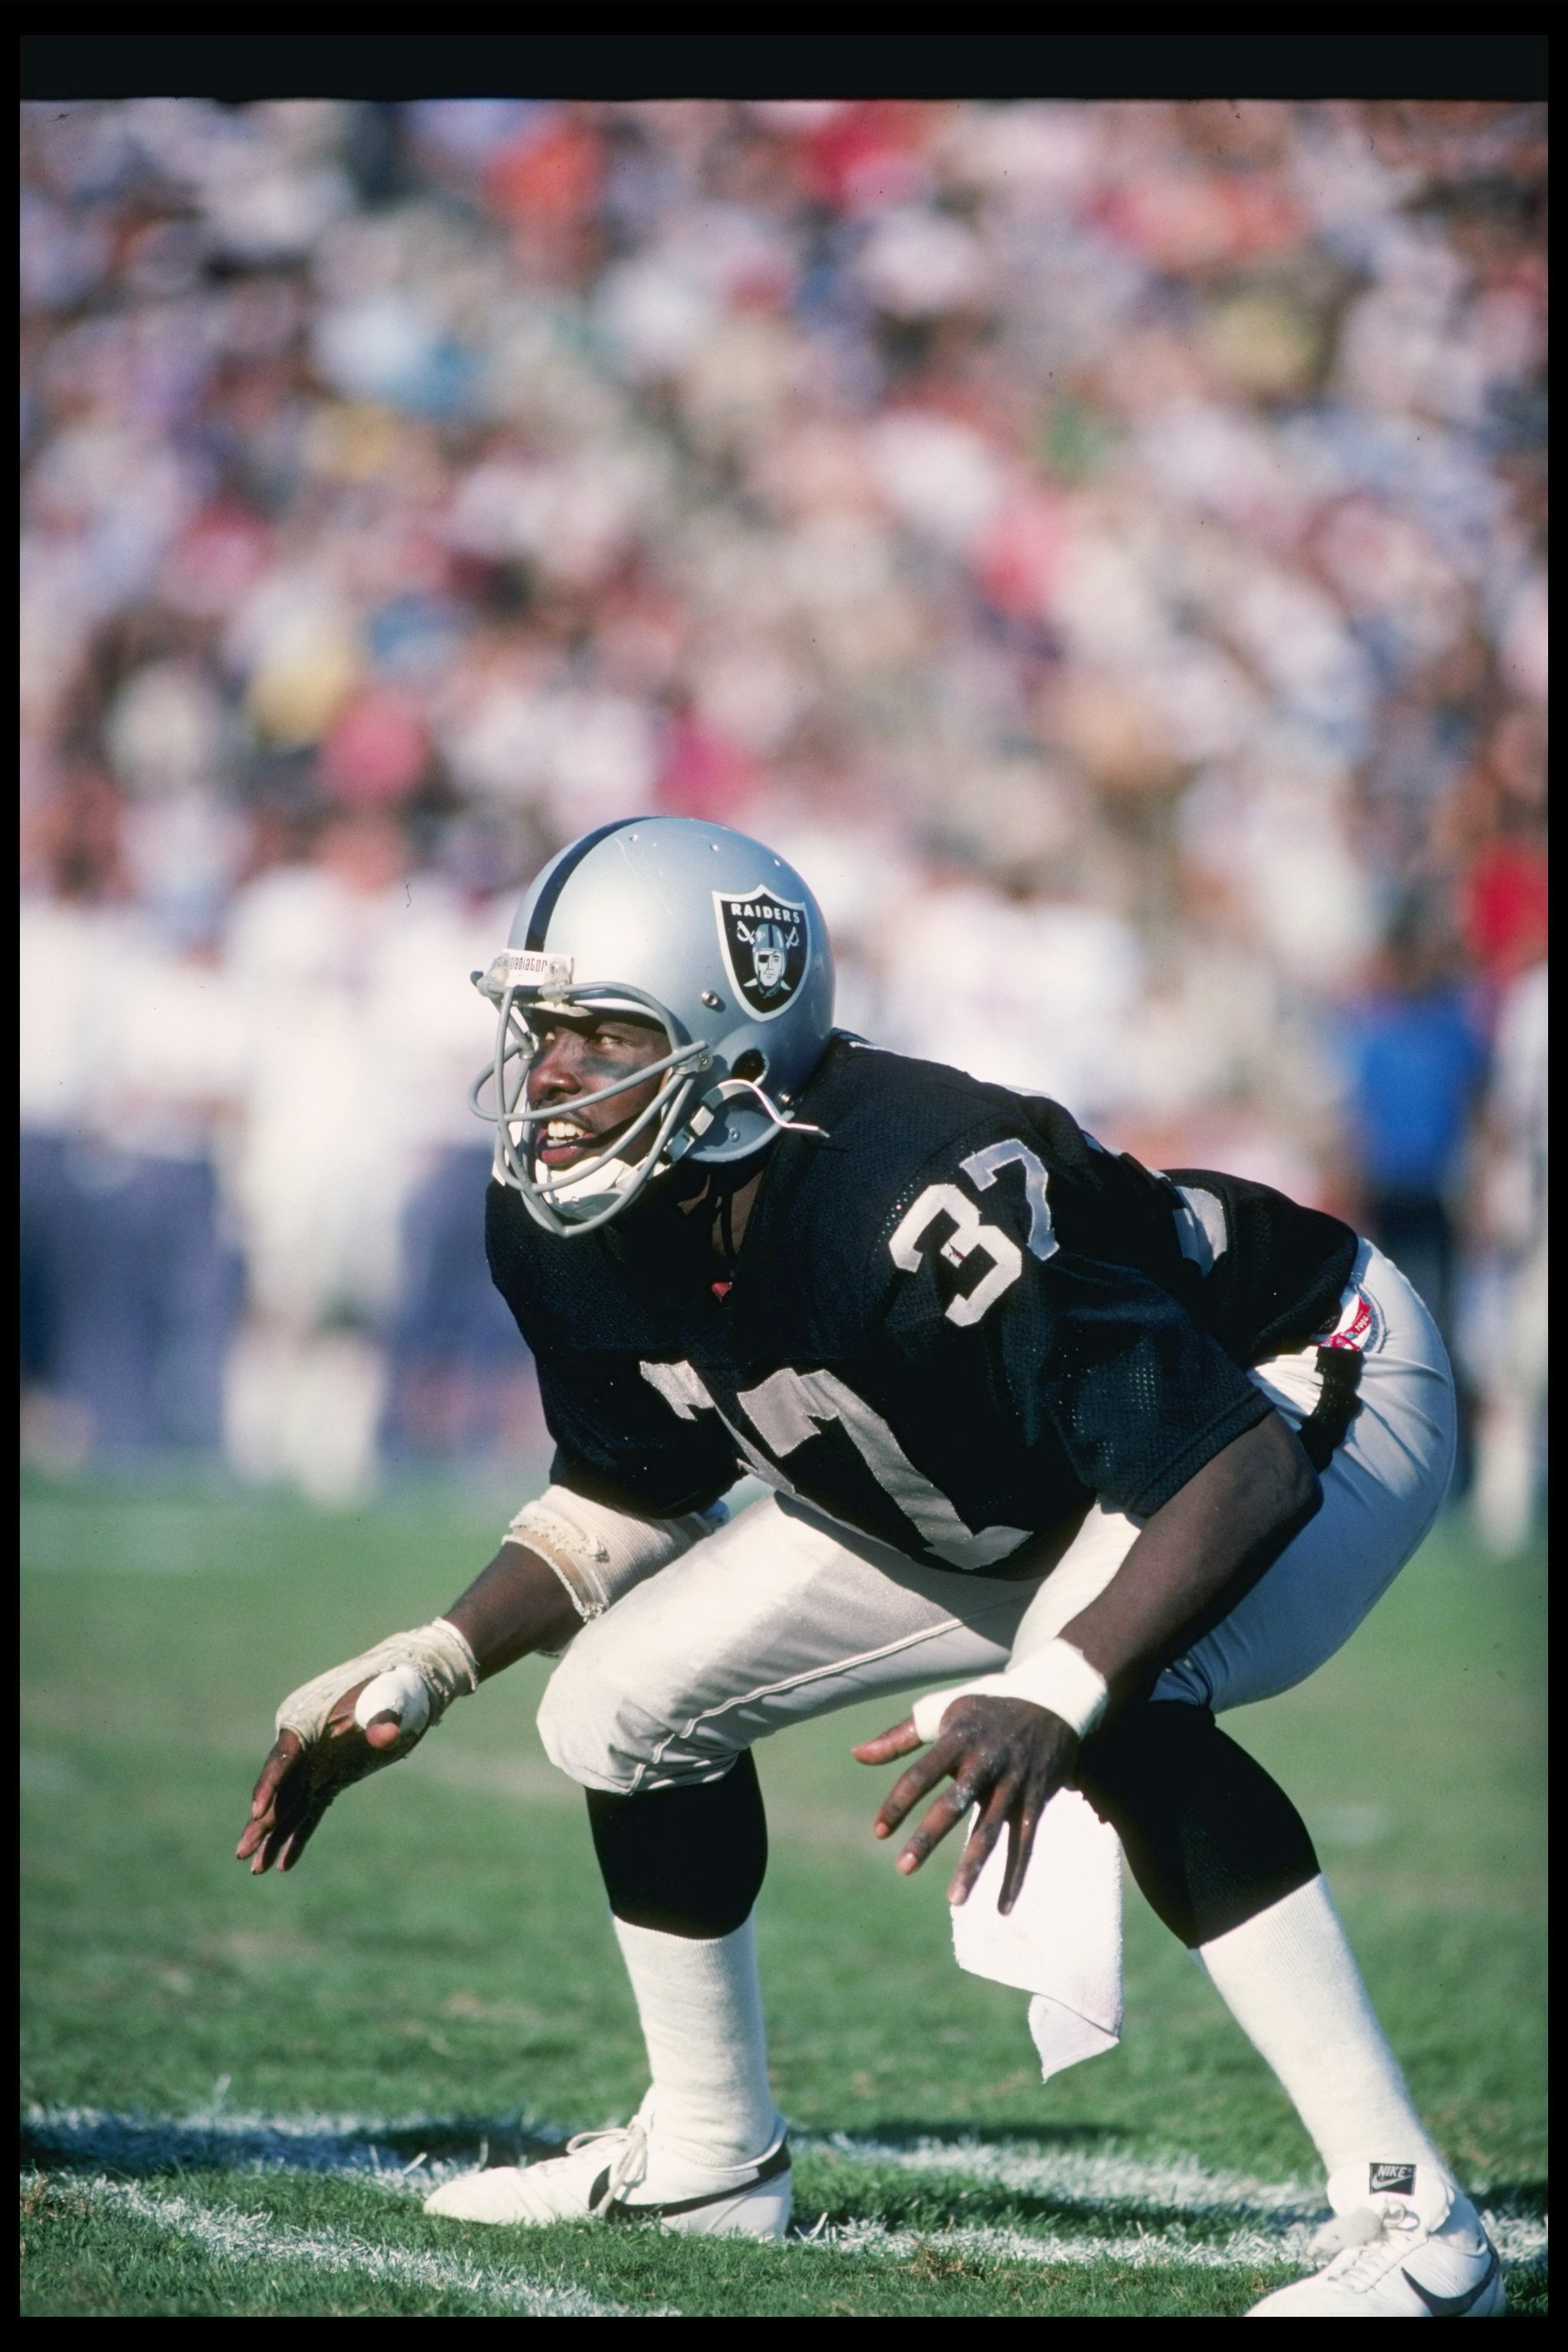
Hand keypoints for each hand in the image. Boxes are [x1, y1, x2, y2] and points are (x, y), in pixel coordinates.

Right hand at [234, 1680, 408, 1874]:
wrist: (403, 1681)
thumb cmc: (394, 1684)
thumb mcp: (392, 1696)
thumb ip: (385, 1715)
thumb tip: (388, 1734)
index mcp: (307, 1721)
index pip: (282, 1757)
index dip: (269, 1785)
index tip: (257, 1812)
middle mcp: (303, 1746)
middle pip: (278, 1788)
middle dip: (260, 1821)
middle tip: (242, 1853)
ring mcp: (315, 1764)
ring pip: (288, 1806)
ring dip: (273, 1836)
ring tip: (255, 1868)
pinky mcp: (330, 1778)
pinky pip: (309, 1812)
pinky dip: (298, 1836)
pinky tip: (284, 1865)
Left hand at [853, 1695, 1079, 1913]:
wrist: (1053, 1699)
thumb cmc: (985, 1709)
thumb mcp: (943, 1713)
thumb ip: (899, 1737)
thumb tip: (855, 1754)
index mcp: (957, 1738)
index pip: (920, 1773)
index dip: (898, 1803)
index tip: (879, 1832)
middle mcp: (985, 1761)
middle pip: (953, 1804)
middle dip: (929, 1836)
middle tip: (903, 1868)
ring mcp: (1013, 1782)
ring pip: (991, 1830)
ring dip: (973, 1867)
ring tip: (953, 1901)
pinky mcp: (1035, 1800)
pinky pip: (1025, 1843)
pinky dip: (1015, 1876)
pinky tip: (1002, 1908)